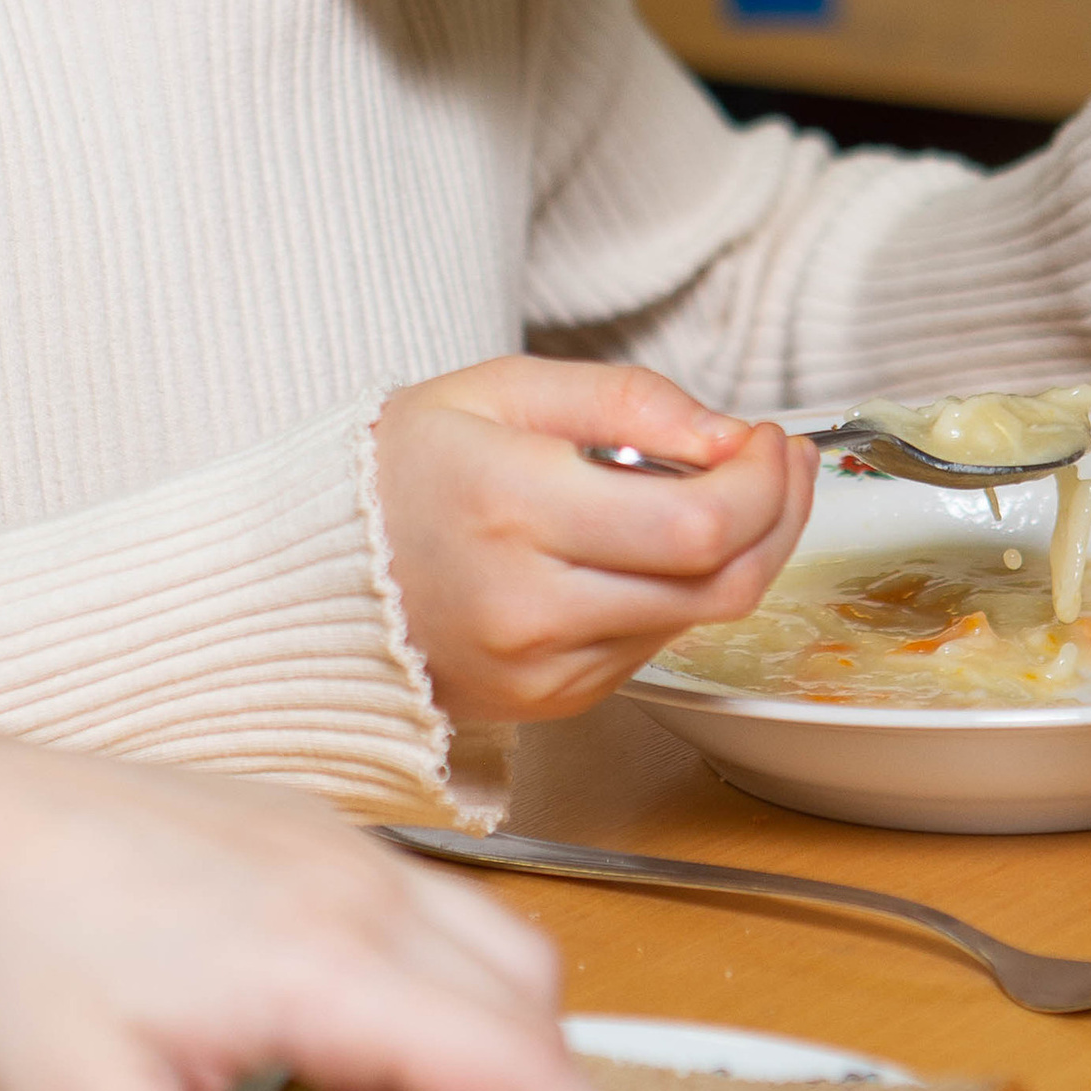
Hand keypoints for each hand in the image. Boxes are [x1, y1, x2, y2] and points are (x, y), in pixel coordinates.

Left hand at [0, 736, 677, 1090]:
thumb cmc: (4, 959)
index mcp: (321, 960)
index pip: (513, 1066)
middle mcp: (357, 887)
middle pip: (529, 1010)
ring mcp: (336, 849)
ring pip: (490, 956)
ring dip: (484, 1073)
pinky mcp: (306, 835)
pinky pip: (426, 923)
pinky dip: (428, 1015)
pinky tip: (325, 1084)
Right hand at [373, 356, 815, 727]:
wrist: (311, 575)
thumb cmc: (405, 468)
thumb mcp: (502, 388)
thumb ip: (625, 401)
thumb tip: (729, 438)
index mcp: (510, 506)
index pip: (696, 523)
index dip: (763, 483)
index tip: (768, 439)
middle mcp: (526, 603)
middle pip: (719, 583)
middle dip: (777, 516)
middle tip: (778, 463)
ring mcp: (540, 666)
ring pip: (698, 621)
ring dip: (745, 555)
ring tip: (732, 493)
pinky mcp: (551, 701)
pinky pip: (654, 646)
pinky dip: (681, 593)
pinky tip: (662, 547)